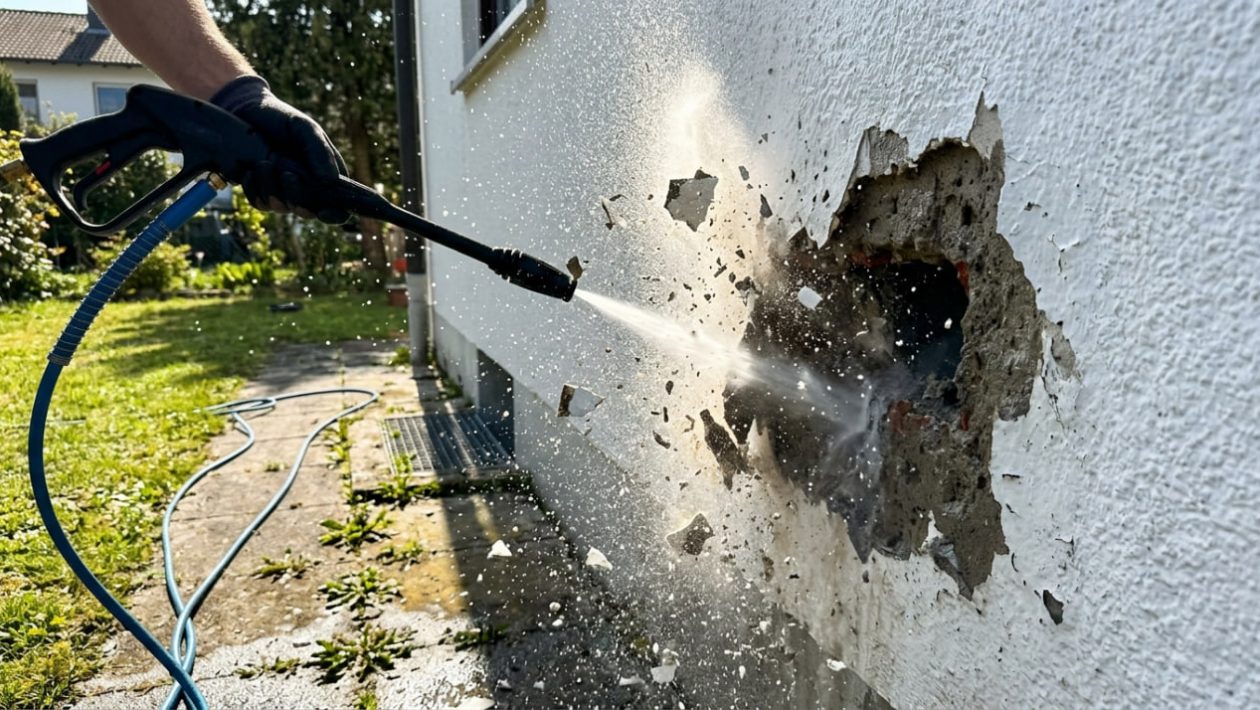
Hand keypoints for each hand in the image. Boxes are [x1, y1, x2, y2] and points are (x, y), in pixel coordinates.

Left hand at [209, 76, 349, 223]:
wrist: (246, 110)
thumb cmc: (282, 118)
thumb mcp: (305, 129)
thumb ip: (320, 152)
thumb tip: (331, 181)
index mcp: (327, 175)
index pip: (340, 206)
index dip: (336, 214)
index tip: (323, 212)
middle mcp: (307, 188)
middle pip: (309, 212)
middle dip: (297, 199)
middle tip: (286, 175)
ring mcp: (284, 191)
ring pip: (282, 207)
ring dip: (271, 189)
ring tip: (263, 163)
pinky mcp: (262, 191)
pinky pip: (260, 203)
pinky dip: (254, 189)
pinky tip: (249, 170)